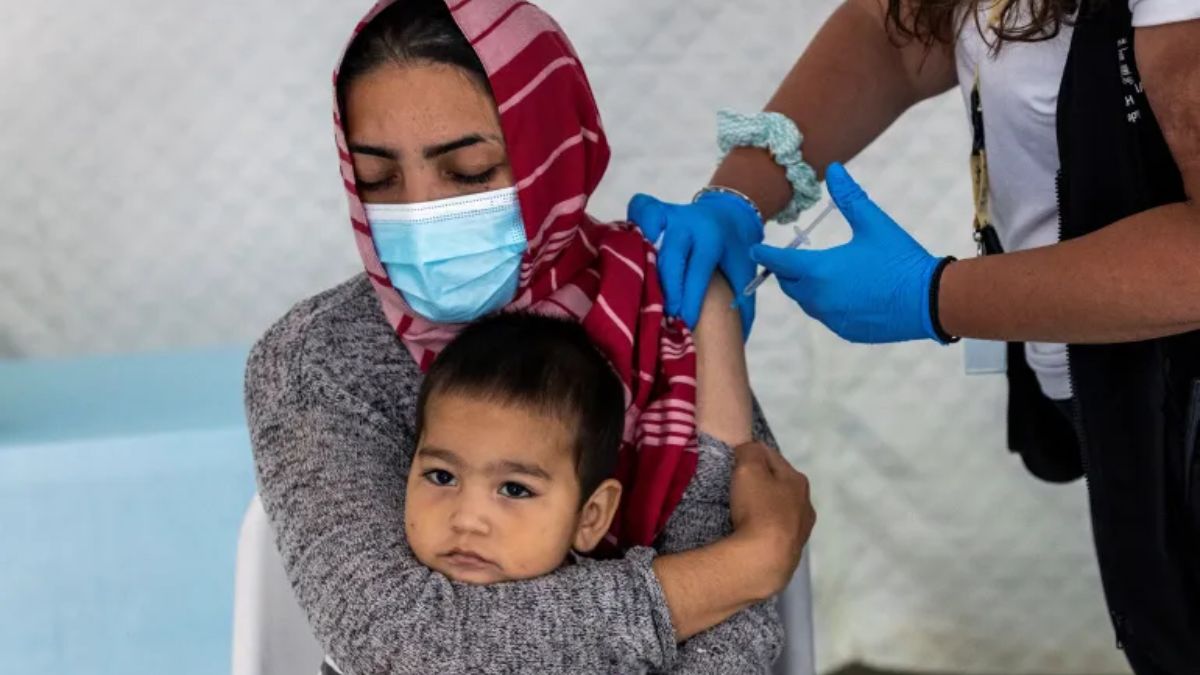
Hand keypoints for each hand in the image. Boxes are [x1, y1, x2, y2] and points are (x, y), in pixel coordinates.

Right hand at [627, 190, 763, 338]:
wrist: (730, 213)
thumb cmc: (734, 252)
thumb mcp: (744, 274)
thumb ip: (741, 305)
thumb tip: (734, 340)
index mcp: (713, 238)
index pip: (698, 271)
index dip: (690, 298)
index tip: (684, 322)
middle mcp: (690, 223)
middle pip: (671, 256)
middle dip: (667, 289)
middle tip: (664, 315)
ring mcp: (671, 213)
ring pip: (650, 231)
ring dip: (643, 260)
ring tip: (639, 288)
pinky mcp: (656, 209)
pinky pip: (639, 211)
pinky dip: (632, 227)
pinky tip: (629, 251)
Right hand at [728, 442, 814, 597]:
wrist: (764, 560)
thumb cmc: (758, 509)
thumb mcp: (748, 468)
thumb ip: (749, 451)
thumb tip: (749, 449)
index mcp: (798, 480)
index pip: (771, 456)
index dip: (751, 454)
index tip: (734, 459)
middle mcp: (806, 504)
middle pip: (779, 484)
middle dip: (761, 482)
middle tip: (737, 486)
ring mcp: (802, 530)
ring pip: (780, 509)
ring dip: (765, 507)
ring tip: (743, 512)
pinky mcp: (792, 552)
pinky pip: (776, 532)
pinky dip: (765, 529)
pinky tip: (753, 533)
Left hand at [750, 163, 946, 343]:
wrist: (930, 300)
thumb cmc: (900, 259)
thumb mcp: (874, 224)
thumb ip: (849, 197)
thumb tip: (836, 168)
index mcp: (819, 271)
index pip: (779, 262)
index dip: (765, 255)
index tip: (755, 249)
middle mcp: (818, 298)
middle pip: (789, 284)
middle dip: (787, 271)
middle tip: (790, 258)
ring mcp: (831, 318)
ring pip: (806, 302)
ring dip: (806, 287)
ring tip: (818, 272)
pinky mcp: (845, 331)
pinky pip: (825, 316)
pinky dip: (826, 303)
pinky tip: (842, 292)